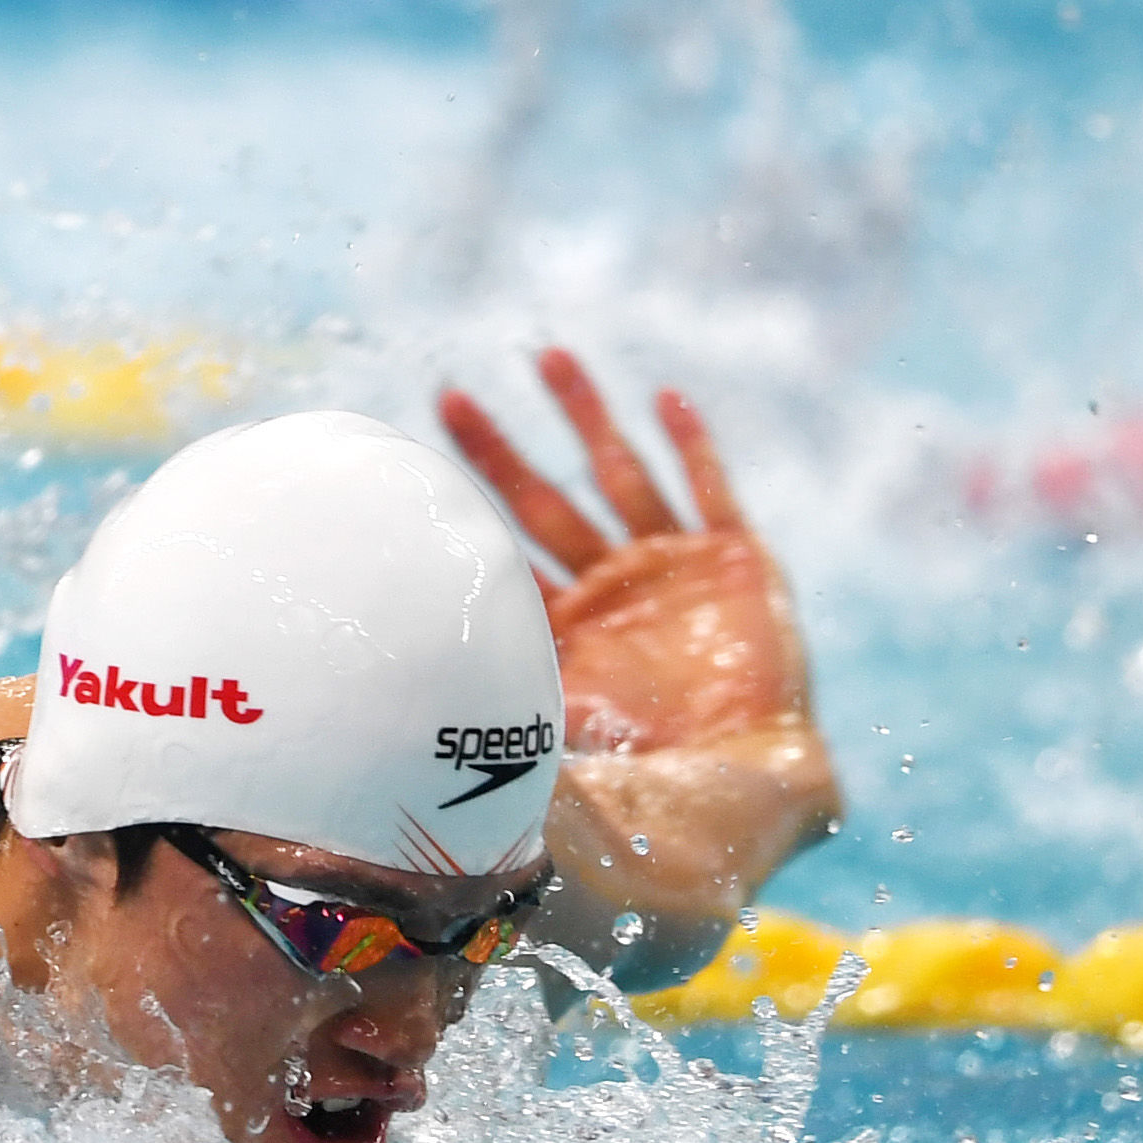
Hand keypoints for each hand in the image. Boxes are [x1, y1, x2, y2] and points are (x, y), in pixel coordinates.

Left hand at [435, 351, 816, 758]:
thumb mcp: (557, 732)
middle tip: (447, 399)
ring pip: (619, 473)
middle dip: (496, 452)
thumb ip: (496, 708)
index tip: (410, 470)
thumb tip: (396, 719)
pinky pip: (710, 489)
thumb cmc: (654, 774)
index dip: (462, 512)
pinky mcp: (734, 560)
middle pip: (541, 503)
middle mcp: (612, 586)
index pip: (502, 554)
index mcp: (567, 626)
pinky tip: (663, 399)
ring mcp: (671, 567)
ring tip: (547, 358)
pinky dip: (690, 444)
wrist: (746, 784)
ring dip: (584, 417)